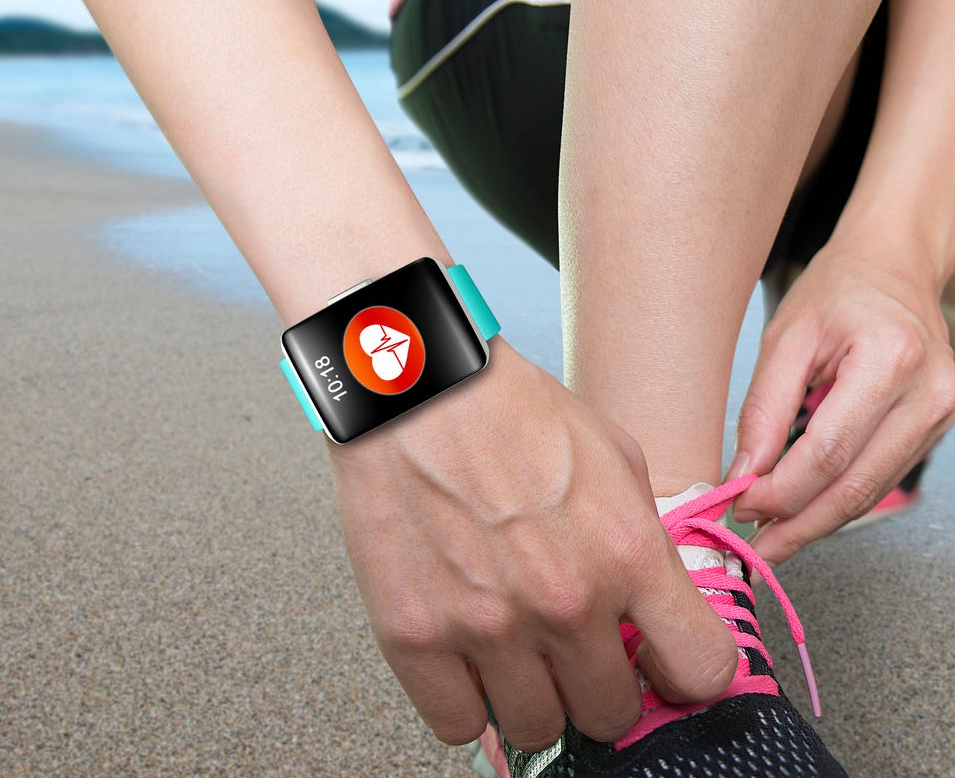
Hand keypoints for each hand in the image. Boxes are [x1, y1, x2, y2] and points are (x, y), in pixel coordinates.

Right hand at [329, 342, 736, 751]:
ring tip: (515, 654)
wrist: (417, 386)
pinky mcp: (414, 635)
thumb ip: (645, 543)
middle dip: (599, 688)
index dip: (683, 675)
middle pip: (611, 715)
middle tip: (573, 653)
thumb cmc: (512, 411)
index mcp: (627, 554)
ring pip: (536, 730)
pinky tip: (467, 665)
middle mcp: (565, 602)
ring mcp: (487, 625)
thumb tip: (651, 612)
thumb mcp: (615, 458)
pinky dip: (467, 705)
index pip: (702, 672)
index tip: (660, 666)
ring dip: (533, 700)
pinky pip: (457, 725)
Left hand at [731, 231, 954, 566]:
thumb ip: (764, 410)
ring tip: (771, 539)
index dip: (780, 491)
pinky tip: (803, 513)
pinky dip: (838, 501)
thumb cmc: (837, 294)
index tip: (739, 507)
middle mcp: (930, 393)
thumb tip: (745, 474)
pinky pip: (880, 478)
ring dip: (816, 522)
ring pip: (870, 492)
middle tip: (754, 548)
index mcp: (890, 360)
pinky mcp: (935, 428)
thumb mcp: (784, 340)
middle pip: (855, 485)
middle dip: (798, 524)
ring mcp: (941, 414)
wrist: (891, 268)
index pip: (828, 452)